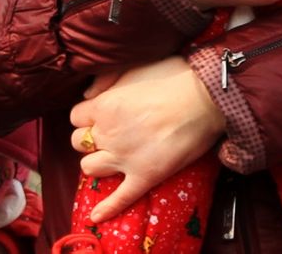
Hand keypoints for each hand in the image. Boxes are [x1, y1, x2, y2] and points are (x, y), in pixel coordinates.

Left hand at [69, 56, 225, 223]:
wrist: (206, 98)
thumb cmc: (172, 76)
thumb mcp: (133, 66)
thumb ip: (105, 79)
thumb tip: (86, 95)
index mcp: (103, 106)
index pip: (76, 117)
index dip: (86, 117)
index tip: (98, 116)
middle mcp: (107, 133)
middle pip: (78, 143)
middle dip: (89, 140)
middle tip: (107, 135)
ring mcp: (124, 157)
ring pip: (90, 168)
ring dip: (96, 164)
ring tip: (110, 159)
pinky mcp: (144, 175)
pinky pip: (120, 197)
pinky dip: (108, 208)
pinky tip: (98, 216)